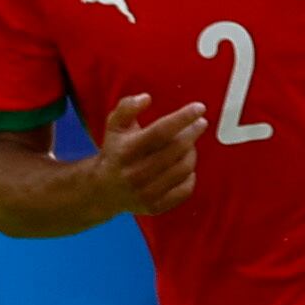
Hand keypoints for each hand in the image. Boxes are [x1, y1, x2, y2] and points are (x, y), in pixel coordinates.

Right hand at [87, 92, 208, 217]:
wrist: (103, 190)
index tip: (199, 108)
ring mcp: (146, 192)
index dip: (182, 118)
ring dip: (192, 152)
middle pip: (176, 149)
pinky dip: (190, 175)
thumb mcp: (114, 126)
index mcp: (126, 151)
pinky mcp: (155, 207)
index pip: (161, 131)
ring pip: (183, 168)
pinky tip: (185, 166)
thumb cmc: (115, 151)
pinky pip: (185, 189)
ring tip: (190, 144)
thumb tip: (146, 98)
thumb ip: (127, 107)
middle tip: (200, 123)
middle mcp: (135, 173)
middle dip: (192, 133)